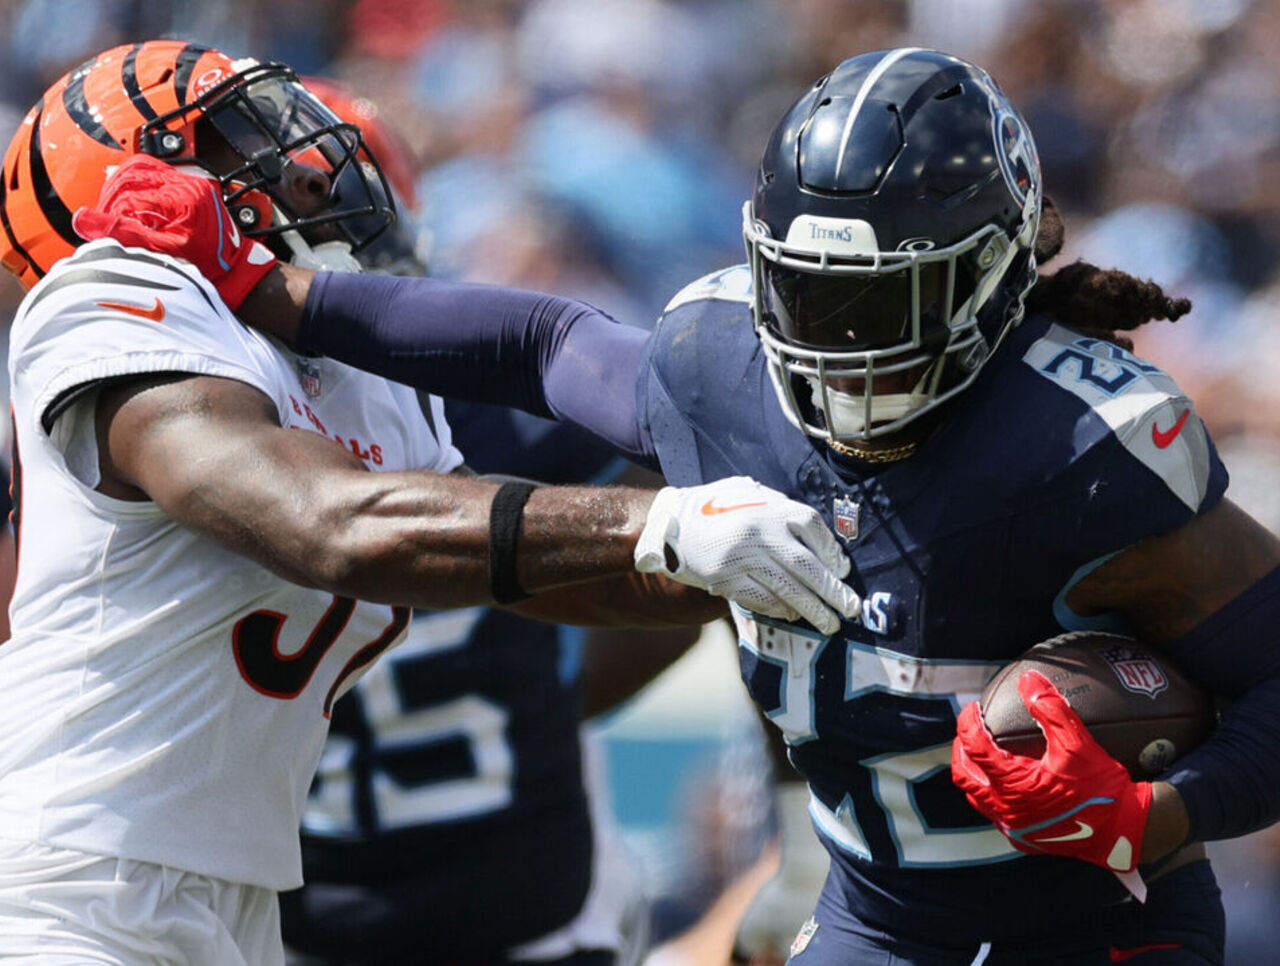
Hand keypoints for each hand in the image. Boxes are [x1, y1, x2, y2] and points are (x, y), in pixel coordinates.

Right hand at [72, 154, 276, 308]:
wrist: (234, 271)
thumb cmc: (206, 266)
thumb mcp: (162, 252)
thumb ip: (124, 234)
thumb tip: (83, 220)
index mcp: (182, 197)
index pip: (128, 194)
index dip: (110, 214)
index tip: (105, 231)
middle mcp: (187, 183)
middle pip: (129, 176)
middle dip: (112, 199)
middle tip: (108, 222)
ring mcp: (188, 182)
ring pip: (137, 170)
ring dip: (121, 191)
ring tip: (119, 216)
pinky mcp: (187, 186)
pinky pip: (151, 174)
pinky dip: (135, 188)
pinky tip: (133, 207)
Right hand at [634, 476, 860, 634]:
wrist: (668, 523)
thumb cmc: (714, 507)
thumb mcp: (747, 493)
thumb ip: (778, 507)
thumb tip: (815, 538)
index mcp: (769, 506)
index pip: (813, 527)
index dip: (832, 551)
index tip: (842, 571)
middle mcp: (759, 531)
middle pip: (807, 566)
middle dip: (832, 592)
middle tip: (851, 609)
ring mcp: (741, 557)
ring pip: (787, 589)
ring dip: (812, 610)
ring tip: (830, 624)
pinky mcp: (725, 579)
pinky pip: (761, 599)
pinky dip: (780, 609)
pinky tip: (792, 615)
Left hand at [951, 670, 1151, 873]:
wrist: (1124, 831)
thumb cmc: (1102, 788)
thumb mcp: (1078, 743)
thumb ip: (1051, 708)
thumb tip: (1029, 680)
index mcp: (1014, 784)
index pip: (974, 746)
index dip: (968, 723)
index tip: (972, 708)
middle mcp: (1006, 809)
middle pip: (964, 775)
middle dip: (961, 749)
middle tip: (970, 730)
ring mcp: (1013, 827)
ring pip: (976, 798)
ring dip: (974, 774)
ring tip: (982, 754)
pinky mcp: (1024, 839)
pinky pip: (995, 814)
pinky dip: (992, 793)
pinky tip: (1006, 781)